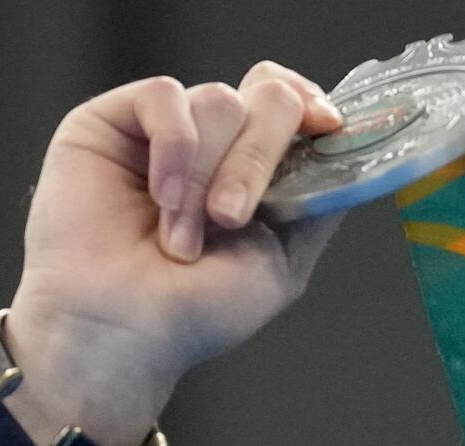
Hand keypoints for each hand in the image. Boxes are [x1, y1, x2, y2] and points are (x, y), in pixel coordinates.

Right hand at [0, 62, 346, 445]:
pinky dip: (175, 149)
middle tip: (232, 218)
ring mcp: (167, 130)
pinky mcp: (114, 121)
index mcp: (258, 173)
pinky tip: (162, 198)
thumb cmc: (194, 312)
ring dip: (208, 176)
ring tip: (181, 238)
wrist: (120, 331)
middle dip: (260, 156)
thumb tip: (349, 149)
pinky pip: (166, 96)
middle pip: (270, 96)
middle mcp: (216, 144)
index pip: (295, 104)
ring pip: (220, 100)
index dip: (314, 106)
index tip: (327, 127)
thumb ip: (319, 203)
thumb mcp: (281, 262)